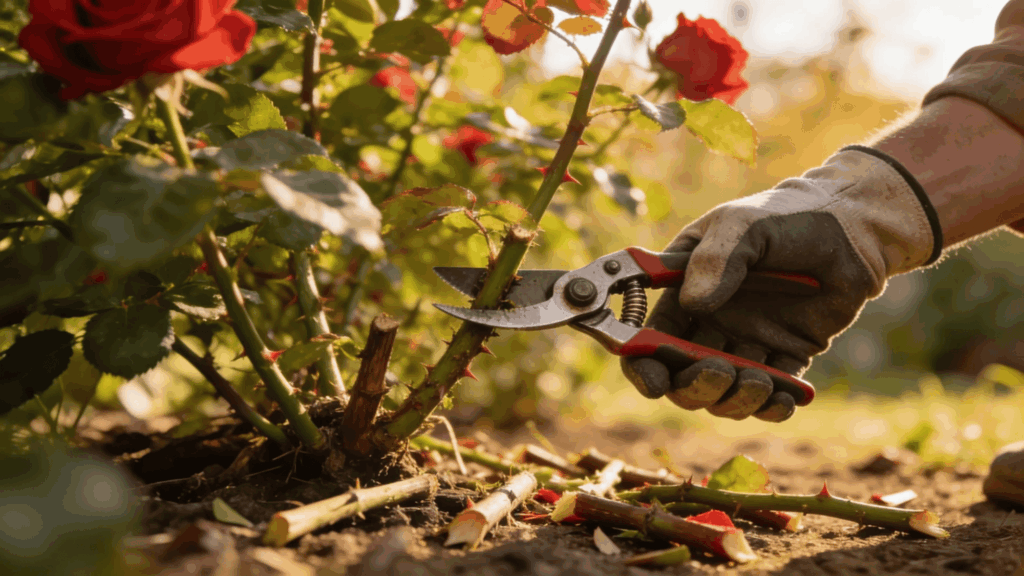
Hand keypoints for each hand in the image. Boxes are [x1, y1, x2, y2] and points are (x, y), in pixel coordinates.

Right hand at [622, 147, 942, 421]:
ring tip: (760, 380)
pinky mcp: (787, 355)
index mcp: (685, 289)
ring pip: (726, 392)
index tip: (656, 381)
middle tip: (720, 372)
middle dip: (695, 386)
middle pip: (683, 376)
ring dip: (735, 398)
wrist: (853, 227)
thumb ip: (716, 259)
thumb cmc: (788, 216)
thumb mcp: (744, 224)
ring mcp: (748, 341)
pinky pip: (772, 394)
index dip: (643, 365)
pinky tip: (784, 399)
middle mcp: (711, 321)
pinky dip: (773, 406)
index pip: (651, 337)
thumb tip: (695, 304)